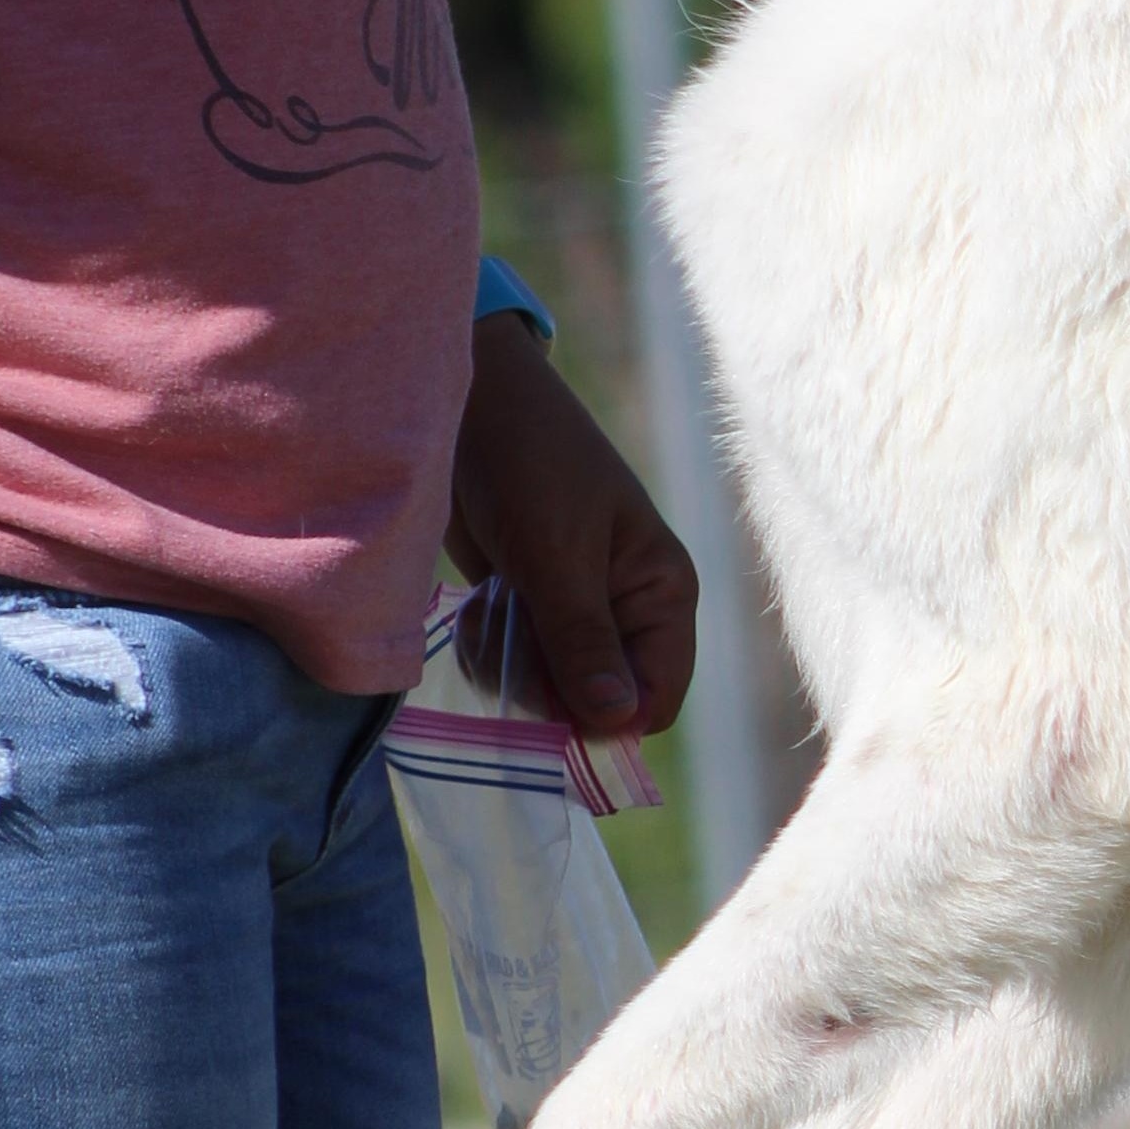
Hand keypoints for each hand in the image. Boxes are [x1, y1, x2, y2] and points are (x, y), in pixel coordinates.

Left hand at [449, 313, 701, 738]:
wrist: (467, 407)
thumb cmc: (530, 465)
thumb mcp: (557, 556)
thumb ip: (583, 641)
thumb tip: (616, 721)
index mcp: (661, 593)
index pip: (655, 697)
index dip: (609, 719)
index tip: (550, 712)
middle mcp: (628, 610)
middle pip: (599, 702)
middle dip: (548, 688)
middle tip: (509, 642)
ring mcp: (577, 611)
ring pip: (551, 690)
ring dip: (512, 667)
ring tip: (491, 611)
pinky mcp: (530, 606)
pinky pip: (517, 665)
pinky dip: (491, 649)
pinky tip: (479, 606)